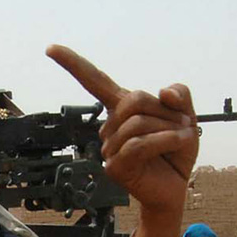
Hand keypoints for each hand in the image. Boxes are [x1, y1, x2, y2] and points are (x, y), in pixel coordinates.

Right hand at [45, 44, 197, 220]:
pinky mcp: (115, 167)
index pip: (94, 81)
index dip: (73, 64)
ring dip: (169, 128)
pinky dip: (165, 140)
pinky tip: (180, 141)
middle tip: (183, 125)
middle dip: (165, 111)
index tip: (51, 48)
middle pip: (134, 100)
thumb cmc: (176, 152)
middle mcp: (110, 126)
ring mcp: (109, 148)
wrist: (176, 188)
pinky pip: (139, 144)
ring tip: (182, 138)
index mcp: (122, 108)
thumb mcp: (185, 116)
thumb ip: (180, 95)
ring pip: (138, 123)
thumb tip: (164, 91)